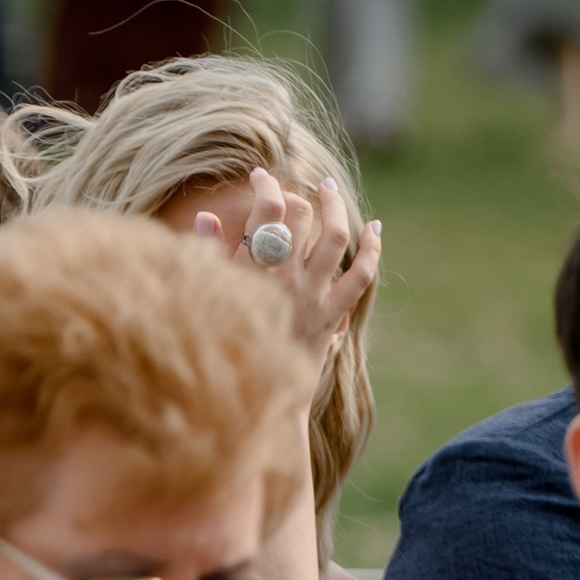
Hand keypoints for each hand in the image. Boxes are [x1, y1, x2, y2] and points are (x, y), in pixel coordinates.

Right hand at [192, 166, 378, 374]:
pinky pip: (361, 277)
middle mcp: (286, 280)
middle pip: (303, 219)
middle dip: (300, 194)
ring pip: (336, 238)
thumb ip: (207, 257)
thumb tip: (207, 217)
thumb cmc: (217, 349)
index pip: (266, 213)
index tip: (260, 178)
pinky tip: (374, 230)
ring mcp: (313, 297)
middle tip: (296, 187)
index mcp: (250, 274)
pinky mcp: (331, 316)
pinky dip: (371, 251)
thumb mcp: (205, 300)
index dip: (265, 188)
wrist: (250, 401)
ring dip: (337, 209)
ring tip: (330, 190)